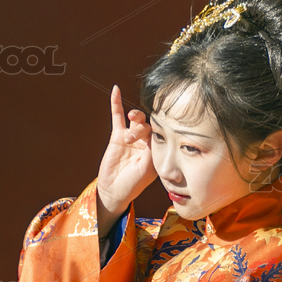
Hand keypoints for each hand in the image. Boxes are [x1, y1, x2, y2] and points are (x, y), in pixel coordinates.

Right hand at [96, 85, 156, 228]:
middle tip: (134, 138)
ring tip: (130, 119)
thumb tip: (153, 137)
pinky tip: (116, 90)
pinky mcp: (117, 136)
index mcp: (157, 149)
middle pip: (149, 123)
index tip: (167, 120)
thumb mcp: (147, 170)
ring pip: (136, 120)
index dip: (163, 125)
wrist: (114, 191)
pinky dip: (116, 103)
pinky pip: (117, 116)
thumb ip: (151, 152)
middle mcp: (146, 141)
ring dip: (135, 117)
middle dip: (144, 126)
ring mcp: (131, 138)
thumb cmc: (133, 184)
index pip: (162, 132)